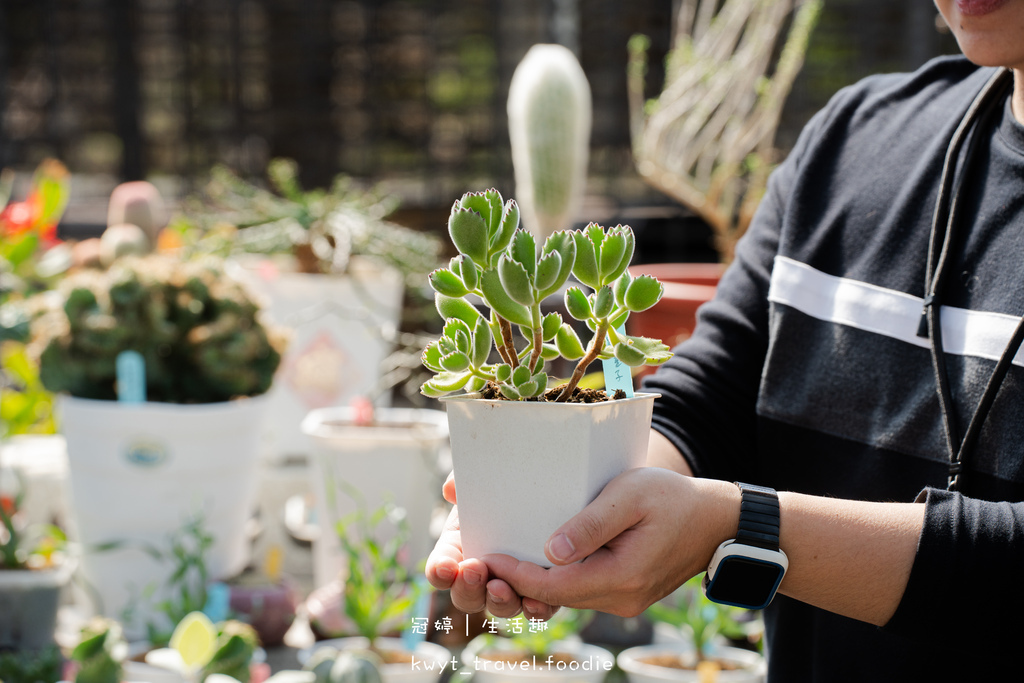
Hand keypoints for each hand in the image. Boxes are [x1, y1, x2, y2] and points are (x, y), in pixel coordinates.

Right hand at [425, 472, 559, 618]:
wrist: (547, 491)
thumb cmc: (504, 486)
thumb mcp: (483, 478)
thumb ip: (465, 479)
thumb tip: (451, 490)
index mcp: (459, 549)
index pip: (441, 570)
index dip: (439, 571)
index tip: (446, 566)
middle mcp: (482, 574)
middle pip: (466, 596)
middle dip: (467, 588)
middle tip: (475, 570)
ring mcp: (510, 585)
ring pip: (500, 606)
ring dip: (498, 600)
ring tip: (502, 585)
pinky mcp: (541, 591)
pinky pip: (536, 609)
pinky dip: (535, 609)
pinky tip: (537, 601)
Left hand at [482, 468, 739, 616]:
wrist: (715, 522)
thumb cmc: (672, 498)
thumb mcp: (630, 495)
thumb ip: (591, 523)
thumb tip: (550, 549)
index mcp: (621, 576)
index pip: (553, 585)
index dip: (515, 573)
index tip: (485, 554)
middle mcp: (620, 598)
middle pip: (554, 595)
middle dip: (515, 580)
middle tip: (478, 558)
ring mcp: (623, 600)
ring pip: (566, 595)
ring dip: (533, 580)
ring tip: (499, 557)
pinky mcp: (623, 594)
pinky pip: (581, 590)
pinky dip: (556, 577)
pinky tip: (535, 558)